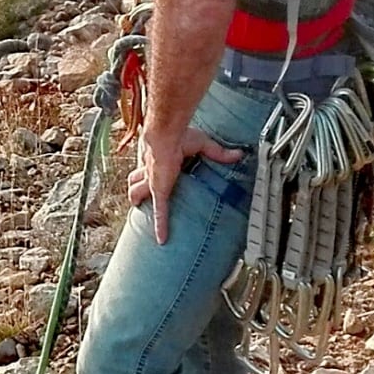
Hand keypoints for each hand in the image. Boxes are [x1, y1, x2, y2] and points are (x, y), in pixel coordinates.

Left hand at [129, 125, 238, 245]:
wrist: (165, 134)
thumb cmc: (178, 134)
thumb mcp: (201, 143)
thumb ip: (218, 152)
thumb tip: (237, 154)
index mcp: (158, 159)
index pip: (149, 169)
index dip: (147, 173)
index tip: (151, 177)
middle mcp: (151, 172)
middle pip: (136, 182)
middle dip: (135, 189)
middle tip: (138, 198)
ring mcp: (153, 183)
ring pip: (136, 193)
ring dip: (137, 200)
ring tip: (139, 209)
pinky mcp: (159, 192)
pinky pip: (160, 212)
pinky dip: (161, 226)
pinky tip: (162, 239)